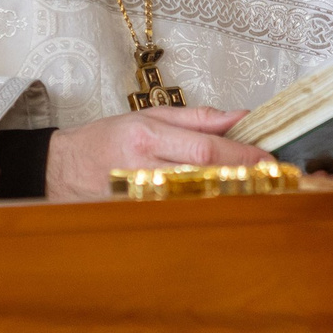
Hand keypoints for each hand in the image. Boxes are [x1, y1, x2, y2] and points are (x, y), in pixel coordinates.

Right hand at [43, 107, 269, 200]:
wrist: (59, 169)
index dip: (241, 156)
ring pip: (194, 198)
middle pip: (204, 176)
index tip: (269, 159)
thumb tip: (240, 117)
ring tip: (255, 191)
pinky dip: (203, 209)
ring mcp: (138, 197)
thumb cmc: (104, 139)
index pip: (205, 149)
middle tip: (272, 178)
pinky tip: (221, 206)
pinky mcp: (135, 215)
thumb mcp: (147, 116)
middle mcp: (142, 167)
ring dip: (227, 195)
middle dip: (242, 177)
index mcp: (146, 136)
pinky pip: (176, 213)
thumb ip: (197, 118)